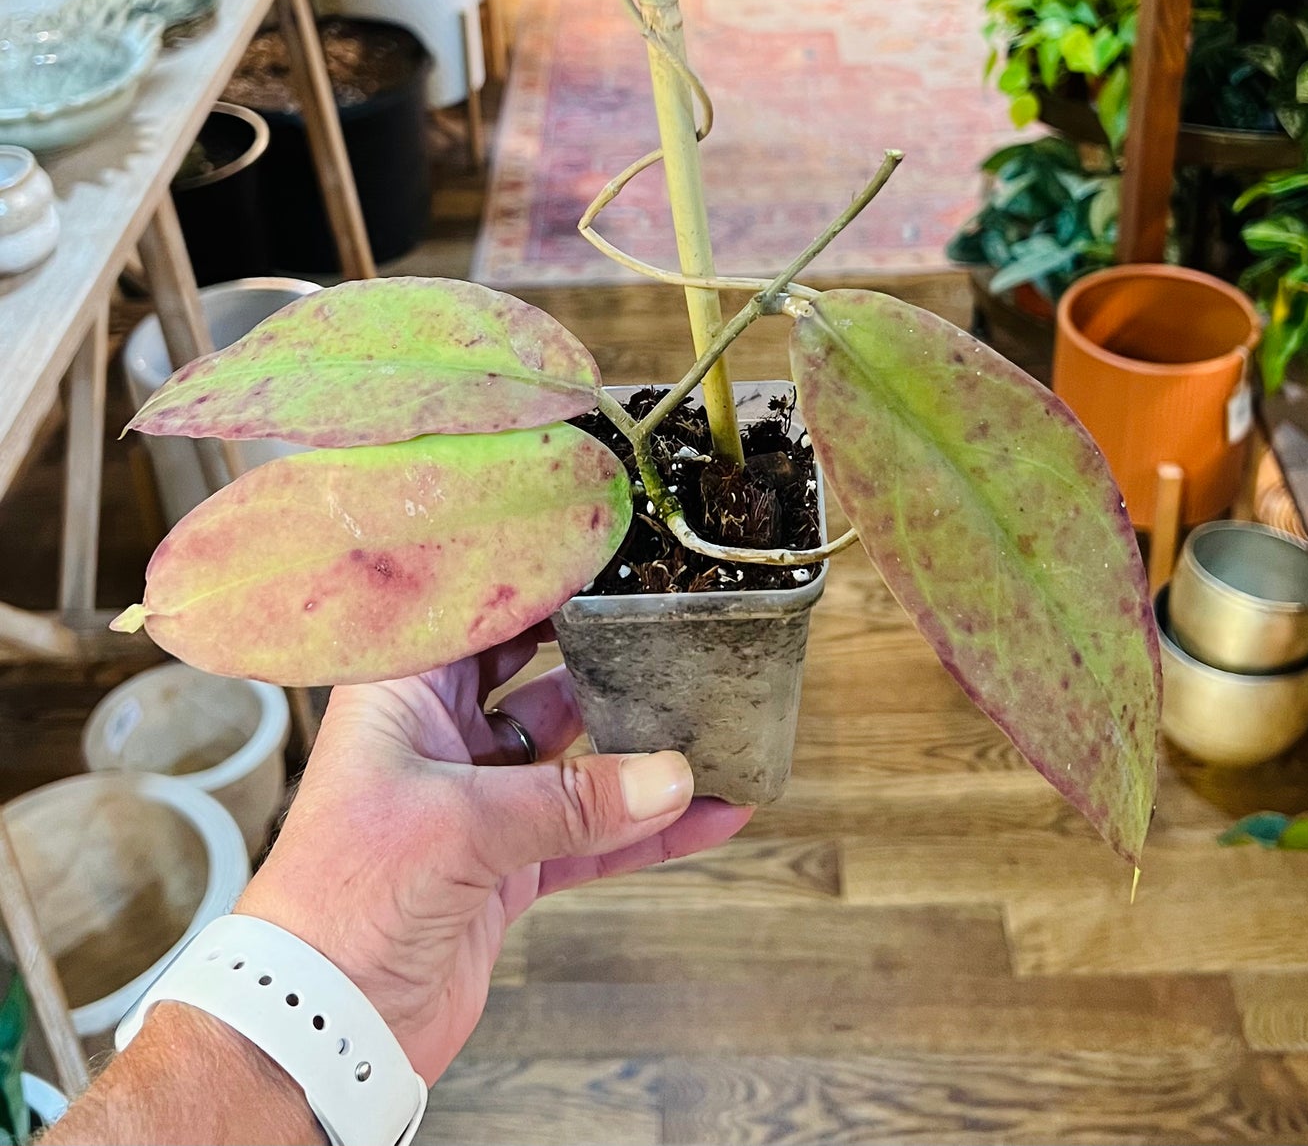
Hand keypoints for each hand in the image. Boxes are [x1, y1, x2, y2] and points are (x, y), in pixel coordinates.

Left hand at [236, 625, 751, 1083]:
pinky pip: (593, 836)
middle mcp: (442, 736)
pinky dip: (646, 830)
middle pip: (538, 676)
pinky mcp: (511, 866)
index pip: (480, 616)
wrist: (317, 1026)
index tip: (613, 563)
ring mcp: (481, 803)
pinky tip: (706, 815)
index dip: (542, 585)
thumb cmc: (342, 900)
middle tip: (671, 629)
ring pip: (577, 758)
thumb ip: (569, 801)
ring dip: (638, 750)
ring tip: (708, 722)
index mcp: (402, 694)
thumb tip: (669, 777)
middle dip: (603, 660)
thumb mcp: (457, 826)